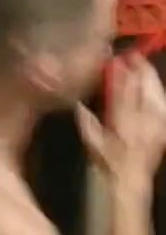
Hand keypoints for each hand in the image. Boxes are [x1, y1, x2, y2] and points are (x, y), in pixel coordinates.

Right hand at [76, 53, 165, 179]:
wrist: (130, 179)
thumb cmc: (107, 162)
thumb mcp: (91, 143)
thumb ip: (86, 122)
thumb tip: (78, 103)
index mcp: (122, 125)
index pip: (122, 95)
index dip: (120, 75)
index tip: (116, 60)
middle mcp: (142, 123)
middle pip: (143, 90)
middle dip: (139, 70)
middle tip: (132, 55)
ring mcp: (156, 125)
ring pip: (155, 94)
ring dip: (149, 77)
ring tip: (142, 65)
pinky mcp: (163, 127)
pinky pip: (162, 104)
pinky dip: (157, 92)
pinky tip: (153, 85)